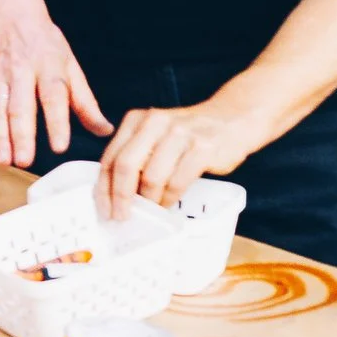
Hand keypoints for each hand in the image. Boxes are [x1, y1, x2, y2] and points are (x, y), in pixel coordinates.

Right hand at [0, 0, 111, 169]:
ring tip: (3, 162)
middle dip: (20, 135)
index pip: (53, 96)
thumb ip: (86, 102)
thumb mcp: (71, 65)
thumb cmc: (45, 43)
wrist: (10, 14)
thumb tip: (104, 130)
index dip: (56, 121)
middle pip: (20, 106)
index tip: (59, 146)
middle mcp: (21, 72)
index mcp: (49, 66)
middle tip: (24, 161)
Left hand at [96, 102, 259, 216]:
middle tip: (122, 216)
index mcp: (136, 120)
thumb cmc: (189, 134)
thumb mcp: (156, 135)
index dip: (104, 186)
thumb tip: (113, 193)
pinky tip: (168, 204)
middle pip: (126, 166)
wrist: (232, 119)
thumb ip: (135, 154)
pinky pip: (177, 182)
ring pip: (151, 177)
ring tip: (152, 210)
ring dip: (149, 200)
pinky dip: (169, 198)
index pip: (111, 156)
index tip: (104, 208)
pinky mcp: (202, 148)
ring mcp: (179, 134)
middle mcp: (154, 122)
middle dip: (120, 197)